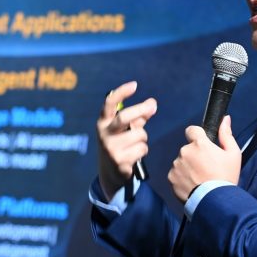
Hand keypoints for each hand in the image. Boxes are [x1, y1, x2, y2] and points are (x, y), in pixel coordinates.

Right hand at [97, 81, 157, 196]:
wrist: (109, 172)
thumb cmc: (119, 143)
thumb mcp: (124, 129)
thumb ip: (138, 117)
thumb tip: (153, 104)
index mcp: (103, 122)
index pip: (109, 104)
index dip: (121, 93)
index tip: (134, 85)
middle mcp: (104, 134)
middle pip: (124, 117)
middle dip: (140, 110)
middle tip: (152, 105)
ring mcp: (111, 148)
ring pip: (139, 135)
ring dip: (143, 138)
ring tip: (135, 144)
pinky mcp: (120, 162)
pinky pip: (142, 149)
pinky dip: (142, 150)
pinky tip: (134, 155)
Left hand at [168, 115, 240, 202]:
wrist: (215, 202)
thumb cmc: (226, 177)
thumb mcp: (233, 154)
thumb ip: (226, 135)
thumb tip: (225, 119)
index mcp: (200, 143)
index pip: (192, 130)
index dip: (197, 136)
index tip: (203, 146)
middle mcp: (185, 151)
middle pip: (188, 148)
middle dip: (194, 155)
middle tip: (206, 168)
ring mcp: (177, 165)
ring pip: (181, 161)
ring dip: (187, 167)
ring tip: (200, 179)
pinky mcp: (171, 177)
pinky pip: (175, 173)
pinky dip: (181, 178)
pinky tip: (192, 185)